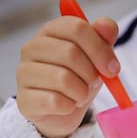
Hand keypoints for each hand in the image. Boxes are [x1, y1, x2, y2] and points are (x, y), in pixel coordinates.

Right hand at [16, 16, 119, 137]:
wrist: (62, 112)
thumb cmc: (78, 78)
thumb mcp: (95, 57)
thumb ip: (103, 38)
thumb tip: (106, 25)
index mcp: (50, 31)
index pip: (76, 28)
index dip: (99, 48)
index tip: (112, 68)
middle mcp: (31, 48)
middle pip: (70, 53)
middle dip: (91, 73)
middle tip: (94, 83)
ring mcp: (23, 73)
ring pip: (62, 79)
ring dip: (81, 92)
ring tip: (79, 95)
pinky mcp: (24, 99)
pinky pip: (55, 101)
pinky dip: (69, 106)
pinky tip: (67, 105)